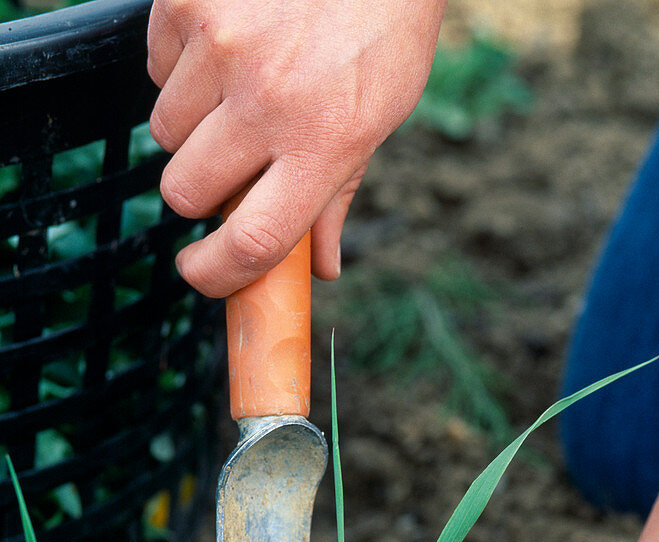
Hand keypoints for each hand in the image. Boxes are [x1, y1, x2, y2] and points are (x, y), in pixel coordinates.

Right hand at [147, 0, 444, 294]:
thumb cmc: (380, 27)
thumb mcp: (377, 115)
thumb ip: (337, 194)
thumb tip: (321, 268)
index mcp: (324, 144)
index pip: (253, 241)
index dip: (216, 274)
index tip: (200, 274)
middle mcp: (270, 102)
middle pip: (186, 192)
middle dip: (197, 190)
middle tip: (227, 162)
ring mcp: (222, 48)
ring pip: (164, 130)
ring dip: (191, 123)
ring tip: (237, 85)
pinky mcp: (187, 1)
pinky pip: (155, 65)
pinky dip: (180, 64)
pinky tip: (225, 42)